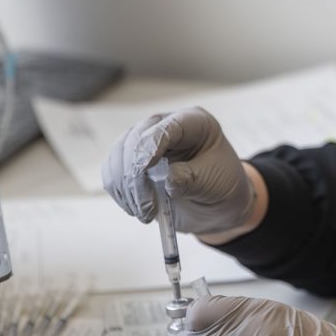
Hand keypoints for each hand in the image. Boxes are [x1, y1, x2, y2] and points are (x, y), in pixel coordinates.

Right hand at [101, 107, 255, 234]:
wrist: (217, 205)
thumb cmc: (222, 186)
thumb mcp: (215, 182)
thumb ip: (191, 179)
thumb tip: (167, 181)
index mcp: (194, 123)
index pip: (168, 126)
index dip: (152, 144)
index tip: (143, 168)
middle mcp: (166, 127)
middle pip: (136, 138)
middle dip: (134, 174)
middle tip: (144, 205)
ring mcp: (146, 144)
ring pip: (119, 155)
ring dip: (125, 186)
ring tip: (144, 213)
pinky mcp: (132, 164)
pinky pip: (113, 172)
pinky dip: (119, 192)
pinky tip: (135, 208)